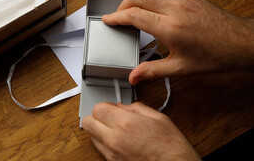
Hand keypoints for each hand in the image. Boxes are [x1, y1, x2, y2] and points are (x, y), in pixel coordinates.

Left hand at [82, 102, 200, 160]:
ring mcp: (112, 154)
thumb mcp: (159, 118)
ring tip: (115, 131)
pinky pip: (100, 150)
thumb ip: (136, 108)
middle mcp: (114, 139)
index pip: (98, 108)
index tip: (112, 108)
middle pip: (88, 122)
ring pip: (91, 137)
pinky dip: (105, 144)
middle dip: (97, 117)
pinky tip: (119, 142)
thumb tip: (123, 107)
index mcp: (125, 123)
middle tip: (108, 118)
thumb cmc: (172, 148)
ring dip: (99, 131)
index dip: (105, 106)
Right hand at [102, 0, 253, 83]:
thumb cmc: (215, 55)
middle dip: (123, 5)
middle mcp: (175, 9)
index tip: (107, 19)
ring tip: (135, 6)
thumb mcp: (180, 68)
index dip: (116, 17)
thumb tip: (134, 76)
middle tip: (119, 16)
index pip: (133, 15)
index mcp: (170, 28)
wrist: (240, 44)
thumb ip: (153, 71)